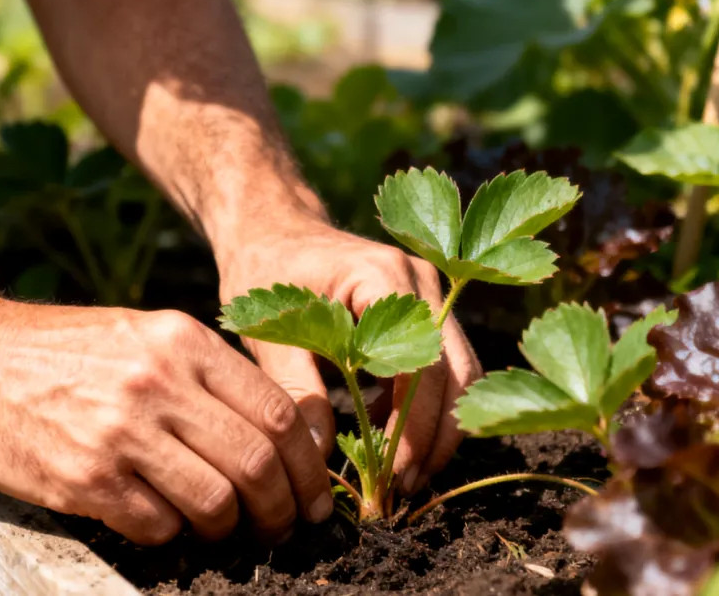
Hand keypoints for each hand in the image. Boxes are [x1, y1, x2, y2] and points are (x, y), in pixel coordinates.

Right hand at [0, 300, 333, 544]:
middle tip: (281, 527)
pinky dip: (171, 535)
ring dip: (228, 528)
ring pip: (216, 502)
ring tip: (218, 528)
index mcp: (181, 341)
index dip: (307, 466)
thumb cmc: (61, 351)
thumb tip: (273, 433)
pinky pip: (158, 526)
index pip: (278, 412)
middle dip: (282, 509)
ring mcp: (121, 432)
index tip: (310, 494)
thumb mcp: (141, 334)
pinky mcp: (86, 478)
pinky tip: (159, 521)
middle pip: (257, 462)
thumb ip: (203, 374)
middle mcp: (158, 382)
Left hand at [217, 218, 481, 494]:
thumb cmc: (261, 269)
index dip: (413, 426)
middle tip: (400, 491)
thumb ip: (294, 388)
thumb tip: (319, 455)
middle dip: (433, 439)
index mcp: (383, 276)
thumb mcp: (267, 329)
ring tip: (400, 479)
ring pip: (458, 376)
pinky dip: (424, 411)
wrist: (268, 228)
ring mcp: (429, 296)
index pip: (420, 363)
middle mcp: (420, 281)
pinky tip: (387, 441)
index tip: (391, 475)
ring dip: (435, 431)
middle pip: (455, 374)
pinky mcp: (423, 314)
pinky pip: (442, 370)